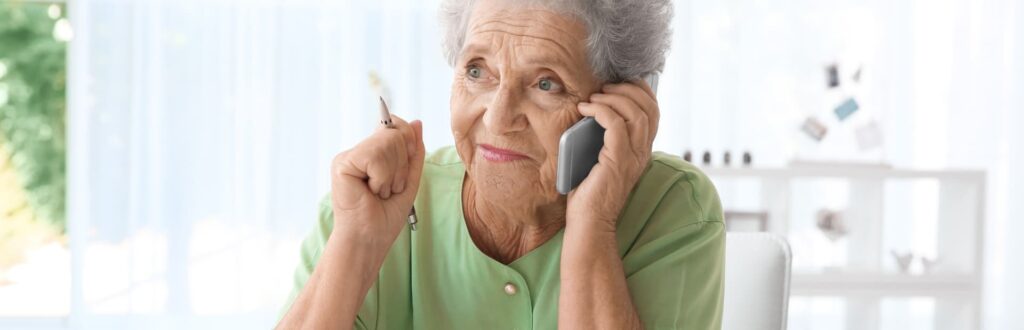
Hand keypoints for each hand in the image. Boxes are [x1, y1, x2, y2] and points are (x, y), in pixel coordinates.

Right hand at [330, 115, 424, 247]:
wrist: (370, 239)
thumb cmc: (386, 215)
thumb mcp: (408, 179)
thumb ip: (413, 151)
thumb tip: (417, 122)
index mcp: (373, 153)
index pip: (395, 126)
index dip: (408, 144)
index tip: (403, 170)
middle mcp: (359, 151)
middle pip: (395, 134)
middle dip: (401, 166)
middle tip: (388, 189)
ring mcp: (349, 156)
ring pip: (387, 143)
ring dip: (391, 176)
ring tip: (379, 192)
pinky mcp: (342, 164)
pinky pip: (375, 157)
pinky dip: (381, 179)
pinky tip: (370, 192)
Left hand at [566, 80, 658, 232]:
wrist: (589, 221)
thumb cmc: (590, 191)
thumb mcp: (602, 157)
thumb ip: (606, 137)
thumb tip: (593, 109)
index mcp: (642, 150)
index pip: (653, 111)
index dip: (640, 90)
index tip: (619, 82)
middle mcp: (643, 152)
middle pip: (649, 108)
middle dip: (627, 89)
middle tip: (604, 88)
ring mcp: (633, 157)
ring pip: (636, 113)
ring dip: (613, 98)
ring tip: (594, 97)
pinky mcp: (617, 160)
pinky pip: (615, 125)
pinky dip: (601, 111)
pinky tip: (586, 109)